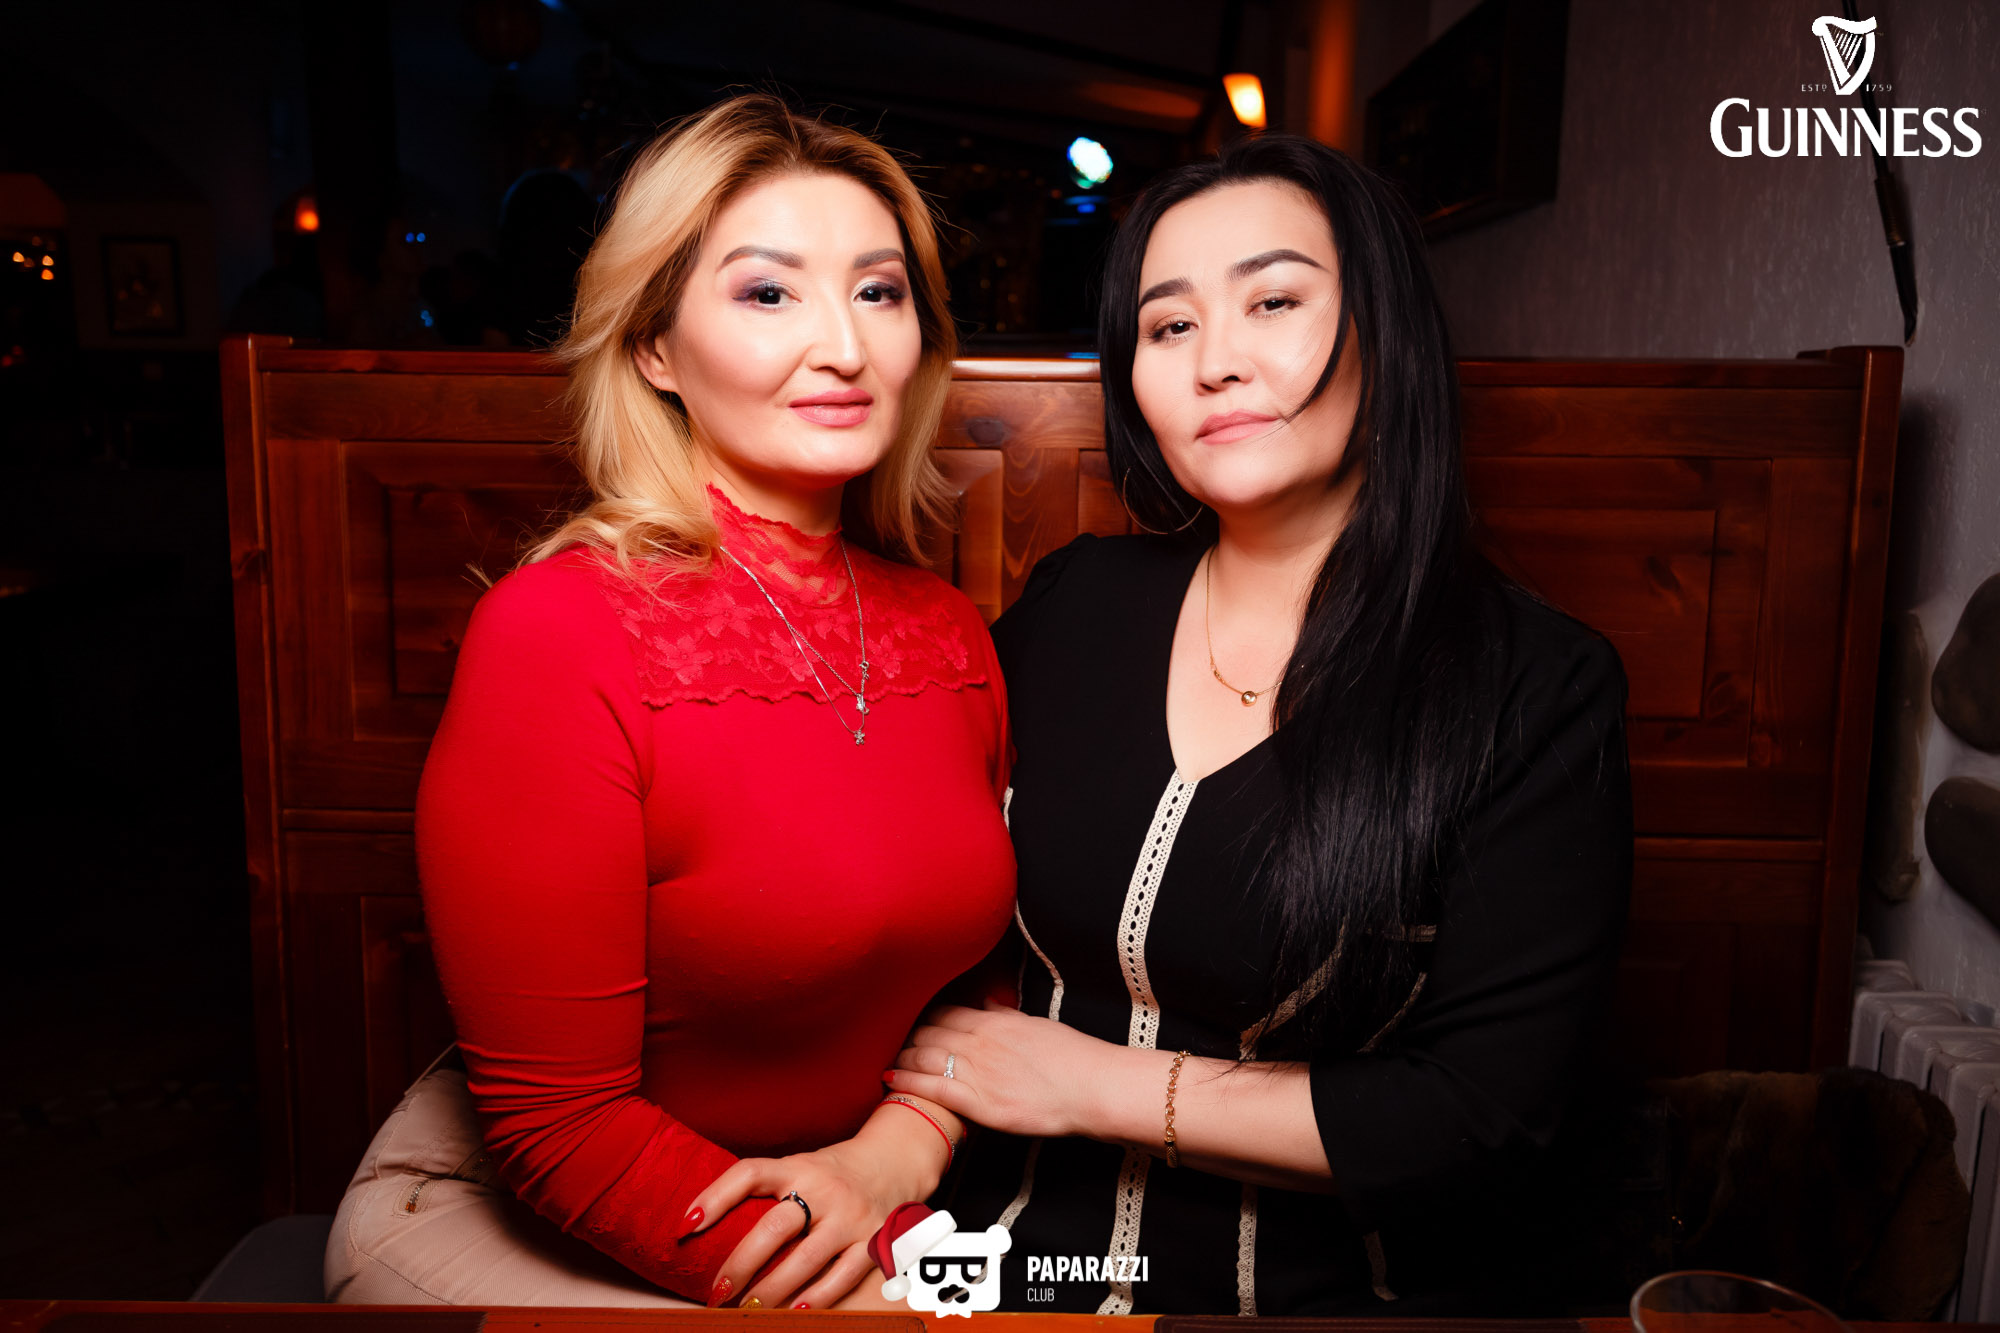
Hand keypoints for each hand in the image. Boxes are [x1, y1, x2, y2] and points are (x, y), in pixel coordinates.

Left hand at [685, 1136, 929, 1309]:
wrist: (895, 1162)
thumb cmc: (831, 1173)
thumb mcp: (798, 1167)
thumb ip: (765, 1193)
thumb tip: (706, 1230)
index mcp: (798, 1166)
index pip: (750, 1173)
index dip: (714, 1196)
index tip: (685, 1225)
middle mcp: (825, 1189)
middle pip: (775, 1228)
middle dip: (740, 1265)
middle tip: (716, 1292)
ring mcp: (852, 1216)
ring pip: (805, 1260)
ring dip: (771, 1291)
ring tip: (747, 1311)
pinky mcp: (875, 1241)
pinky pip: (841, 1277)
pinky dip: (814, 1299)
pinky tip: (792, 1313)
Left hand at [888, 999, 1127, 1137]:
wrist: (1092, 1087)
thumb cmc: (1073, 1057)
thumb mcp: (1036, 1025)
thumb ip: (1005, 1016)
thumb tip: (986, 1004)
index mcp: (994, 1021)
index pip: (945, 1013)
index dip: (923, 1018)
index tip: (911, 1023)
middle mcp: (980, 1042)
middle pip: (928, 1033)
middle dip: (906, 1037)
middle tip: (890, 1043)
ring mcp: (977, 1071)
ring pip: (925, 1058)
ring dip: (901, 1058)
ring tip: (886, 1061)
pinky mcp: (979, 1103)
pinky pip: (933, 1089)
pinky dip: (907, 1083)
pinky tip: (889, 1080)